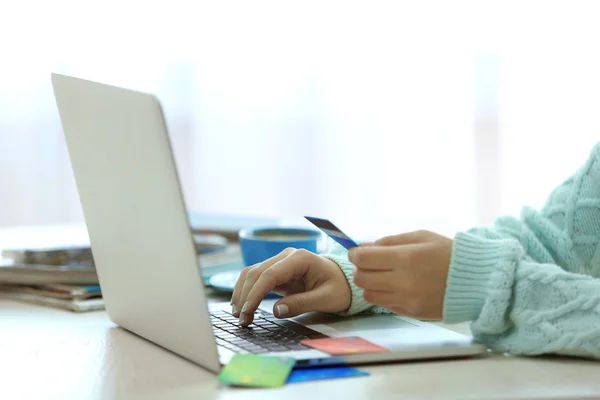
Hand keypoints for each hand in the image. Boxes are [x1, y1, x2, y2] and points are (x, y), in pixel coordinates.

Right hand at [231, 248, 351, 325]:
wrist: (344, 280)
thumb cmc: (339, 288)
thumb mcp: (327, 299)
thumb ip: (302, 304)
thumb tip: (277, 311)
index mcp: (300, 258)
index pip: (270, 274)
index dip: (256, 293)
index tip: (247, 311)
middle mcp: (286, 256)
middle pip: (256, 272)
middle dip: (245, 295)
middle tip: (242, 319)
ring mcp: (280, 262)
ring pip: (252, 273)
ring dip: (242, 292)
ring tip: (238, 314)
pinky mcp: (277, 271)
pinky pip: (256, 278)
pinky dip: (246, 290)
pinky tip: (241, 304)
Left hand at [348, 230, 451, 319]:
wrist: (477, 280)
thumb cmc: (448, 253)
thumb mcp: (420, 237)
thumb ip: (390, 241)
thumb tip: (363, 246)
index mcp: (405, 258)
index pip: (363, 258)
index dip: (355, 254)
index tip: (357, 252)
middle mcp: (403, 282)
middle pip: (361, 278)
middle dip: (361, 269)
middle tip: (370, 263)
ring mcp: (407, 300)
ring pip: (369, 294)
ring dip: (370, 283)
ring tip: (383, 276)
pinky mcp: (411, 313)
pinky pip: (385, 304)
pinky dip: (384, 295)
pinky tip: (397, 286)